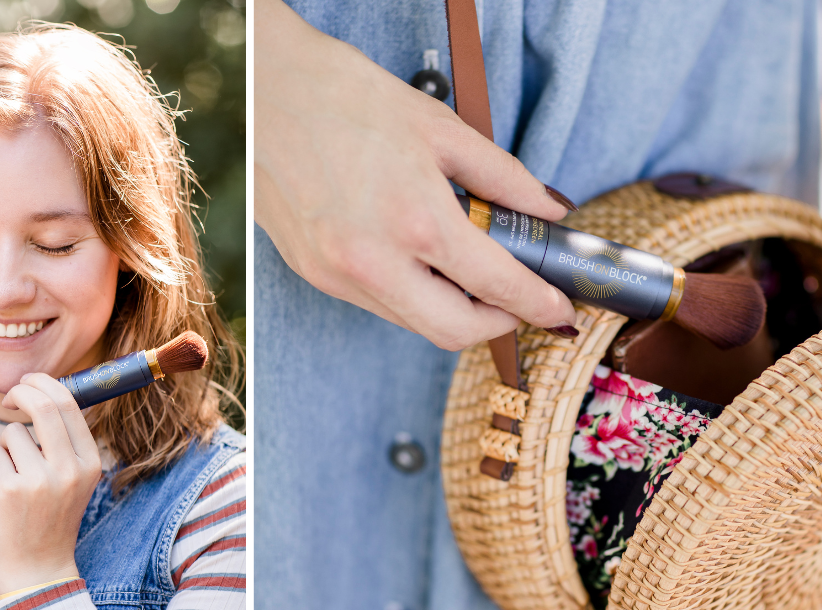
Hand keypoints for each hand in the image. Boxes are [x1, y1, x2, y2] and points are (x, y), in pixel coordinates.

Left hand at [0, 373, 101, 592]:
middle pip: (44, 406)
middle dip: (23, 391)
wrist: (38, 566)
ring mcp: (39, 480)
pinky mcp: (10, 490)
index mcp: (90, 463)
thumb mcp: (75, 478)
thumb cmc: (51, 515)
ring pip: (12, 433)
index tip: (30, 382)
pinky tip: (5, 492)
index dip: (44, 384)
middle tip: (11, 394)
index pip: (69, 405)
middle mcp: (69, 469)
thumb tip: (46, 391)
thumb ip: (66, 441)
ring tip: (16, 477)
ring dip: (6, 447)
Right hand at [254, 0, 575, 350]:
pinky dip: (408, 291)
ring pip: (412, 322)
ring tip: (465, 264)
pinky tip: (414, 252)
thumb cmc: (344, 94)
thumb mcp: (440, 127)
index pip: (497, 286)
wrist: (261, 87)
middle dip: (497, 323)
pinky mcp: (311, 272)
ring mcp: (336, 274)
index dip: (539, 303)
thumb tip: (548, 211)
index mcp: (415, 220)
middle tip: (517, 297)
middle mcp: (373, 262)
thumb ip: (503, 178)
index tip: (560, 307)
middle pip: (454, 332)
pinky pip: (375, 301)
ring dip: (450, 307)